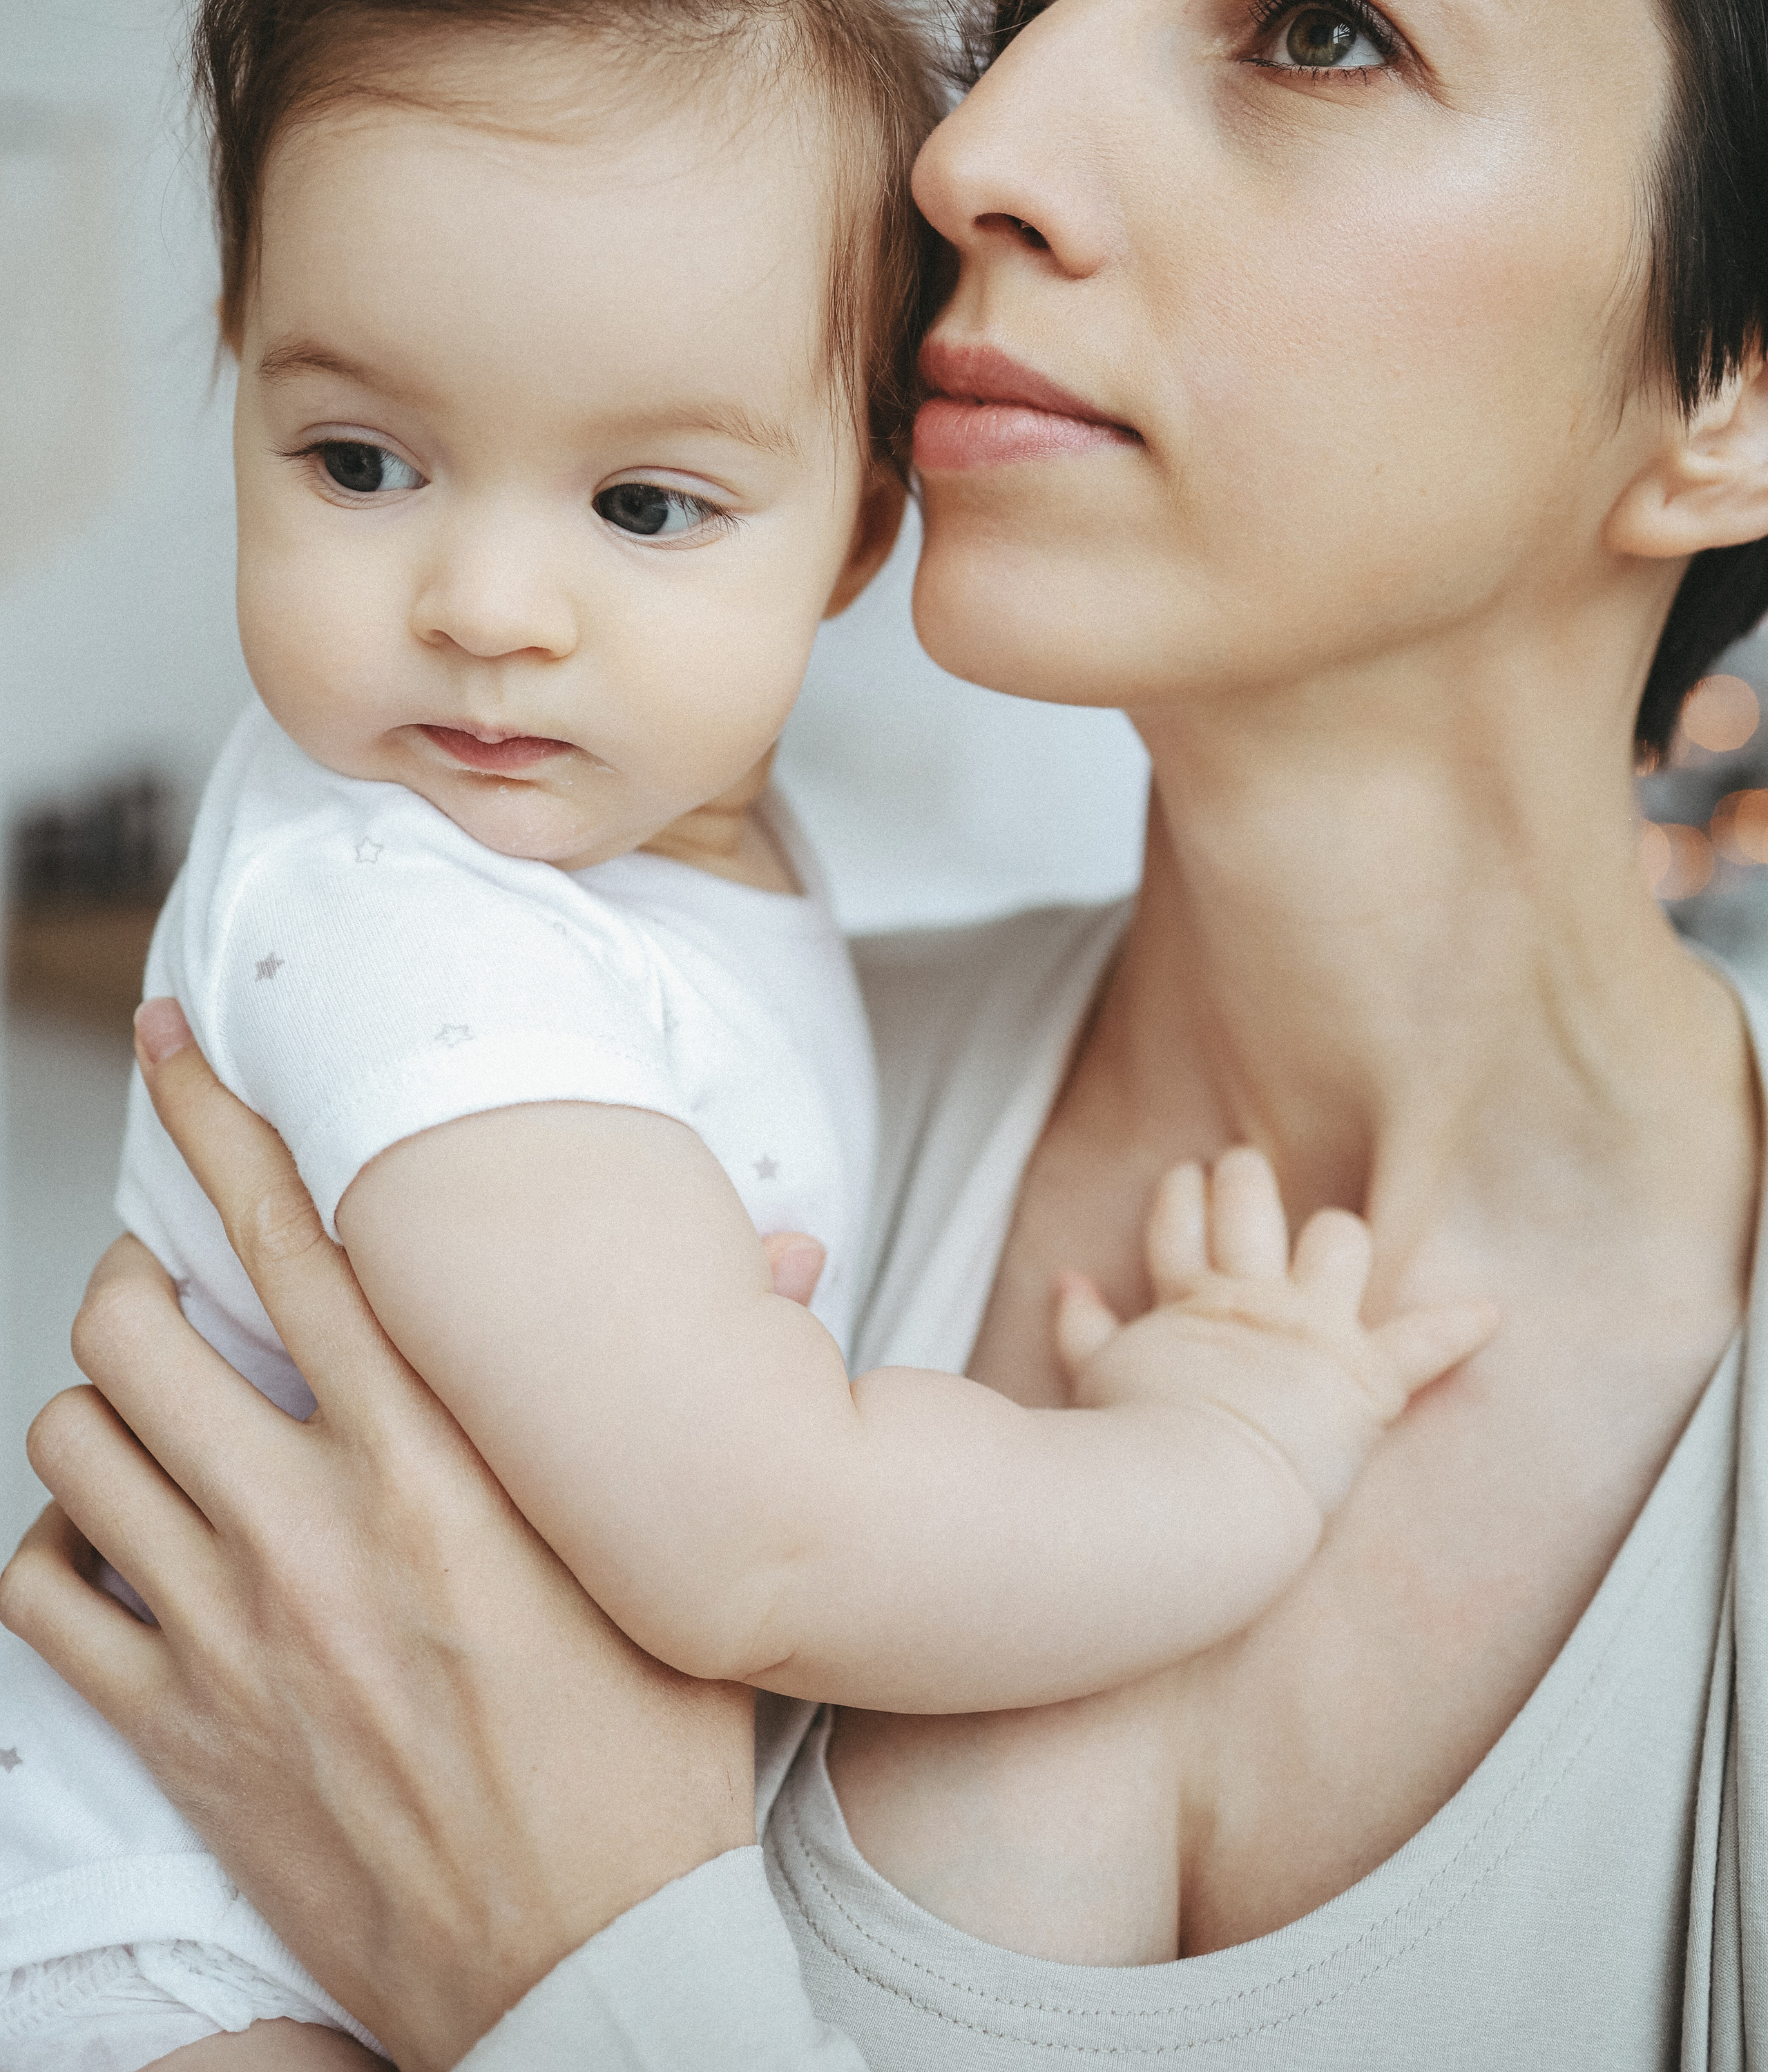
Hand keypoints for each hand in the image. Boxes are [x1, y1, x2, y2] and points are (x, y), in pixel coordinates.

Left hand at [0, 1004, 755, 2071]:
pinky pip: (46, 1597)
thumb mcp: (689, 1568)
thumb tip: (787, 1254)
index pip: (300, 1241)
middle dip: (141, 1272)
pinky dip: (62, 1551)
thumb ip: (710, 1398)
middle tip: (181, 1282)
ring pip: (74, 1442)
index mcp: (443, 1468)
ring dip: (101, 1406)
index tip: (178, 1043)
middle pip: (138, 1323)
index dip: (217, 1119)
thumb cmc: (648, 1767)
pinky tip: (120, 1550)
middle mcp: (317, 1527)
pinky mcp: (178, 1732)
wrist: (587, 1971)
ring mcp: (231, 1632)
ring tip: (154, 1411)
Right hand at [1053, 1148, 1496, 1521]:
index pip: (1178, 1225)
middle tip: (1247, 1172)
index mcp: (1186, 1302)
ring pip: (1338, 1240)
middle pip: (1252, 1204)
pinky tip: (1490, 1314)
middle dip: (1249, 1181)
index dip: (1181, 1198)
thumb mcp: (1093, 1378)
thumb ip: (1079, 1326)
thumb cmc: (1128, 1449)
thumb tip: (1066, 1280)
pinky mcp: (1362, 1377)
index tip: (1185, 1180)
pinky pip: (1421, 1345)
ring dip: (1337, 1234)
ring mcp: (1310, 1329)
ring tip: (1336, 1231)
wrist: (1185, 1497)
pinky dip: (1455, 1330)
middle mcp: (1251, 1299)